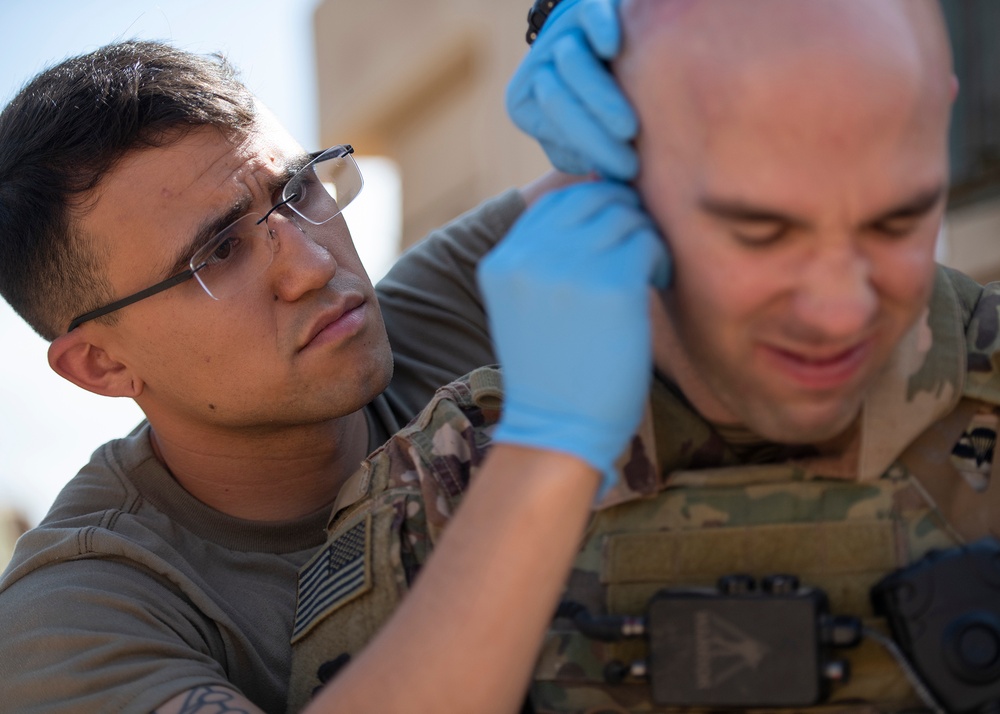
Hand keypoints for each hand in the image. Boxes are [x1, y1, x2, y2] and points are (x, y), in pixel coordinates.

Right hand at [477, 181, 669, 491]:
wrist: (557, 430)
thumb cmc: (553, 375)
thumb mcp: (528, 307)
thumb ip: (548, 259)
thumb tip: (601, 202)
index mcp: (503, 262)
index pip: (557, 202)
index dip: (595, 205)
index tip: (616, 232)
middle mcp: (530, 257)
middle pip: (593, 198)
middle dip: (624, 215)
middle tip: (639, 247)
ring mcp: (569, 268)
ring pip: (624, 215)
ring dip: (643, 236)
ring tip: (646, 269)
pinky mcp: (611, 284)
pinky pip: (646, 241)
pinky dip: (658, 257)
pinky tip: (655, 281)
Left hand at [506, 0, 637, 180]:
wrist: (625, 65)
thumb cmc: (613, 128)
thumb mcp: (591, 149)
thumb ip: (591, 163)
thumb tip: (602, 186)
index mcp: (526, 105)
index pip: (553, 124)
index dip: (591, 150)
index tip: (625, 171)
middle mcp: (536, 69)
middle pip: (557, 98)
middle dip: (594, 135)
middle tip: (631, 161)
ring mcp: (560, 35)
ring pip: (571, 61)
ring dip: (600, 98)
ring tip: (630, 127)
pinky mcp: (585, 7)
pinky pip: (588, 14)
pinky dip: (598, 27)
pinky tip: (612, 47)